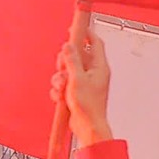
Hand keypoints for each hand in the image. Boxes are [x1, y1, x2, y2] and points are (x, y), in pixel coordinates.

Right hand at [58, 31, 113, 146]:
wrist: (88, 128)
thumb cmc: (89, 107)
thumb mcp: (77, 79)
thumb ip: (72, 60)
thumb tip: (68, 46)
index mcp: (99, 67)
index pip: (95, 42)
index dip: (85, 34)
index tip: (74, 29)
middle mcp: (93, 73)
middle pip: (76, 56)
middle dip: (65, 62)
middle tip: (63, 69)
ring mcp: (85, 83)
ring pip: (67, 71)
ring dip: (59, 78)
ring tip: (61, 88)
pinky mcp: (77, 92)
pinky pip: (64, 84)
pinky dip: (60, 90)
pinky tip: (61, 97)